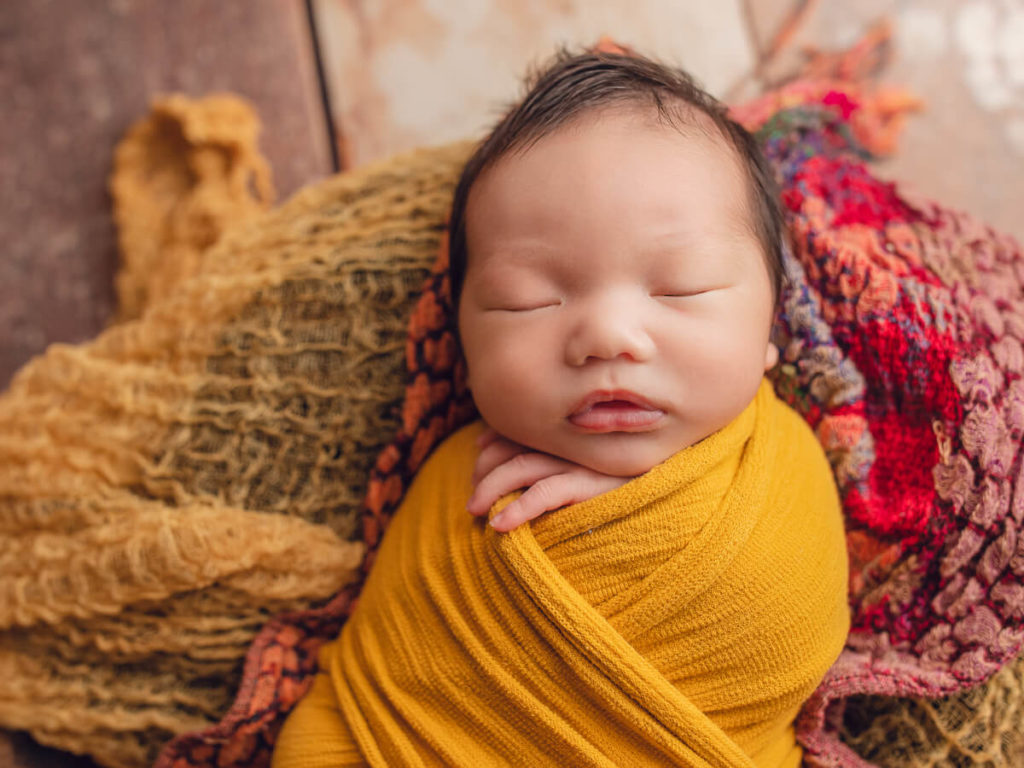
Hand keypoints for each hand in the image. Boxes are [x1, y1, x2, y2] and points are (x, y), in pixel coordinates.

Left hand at [466, 427, 629, 531]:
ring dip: (490, 490)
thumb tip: (482, 443)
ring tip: (474, 511)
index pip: (513, 433)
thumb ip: (538, 445)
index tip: (478, 466)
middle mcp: (565, 441)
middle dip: (483, 471)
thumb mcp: (582, 454)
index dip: (488, 448)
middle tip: (473, 499)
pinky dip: (517, 509)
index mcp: (563, 431)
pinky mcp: (587, 483)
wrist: (668, 480)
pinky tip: (499, 525)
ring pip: (519, 469)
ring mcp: (575, 460)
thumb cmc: (620, 470)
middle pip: (509, 449)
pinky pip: (544, 494)